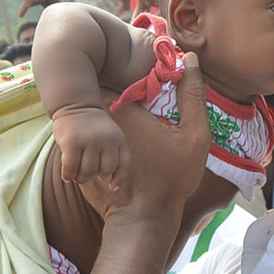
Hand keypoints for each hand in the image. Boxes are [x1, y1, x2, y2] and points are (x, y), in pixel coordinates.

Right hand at [51, 106, 131, 187]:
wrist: (75, 105)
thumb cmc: (93, 128)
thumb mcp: (110, 137)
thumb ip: (112, 156)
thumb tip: (110, 184)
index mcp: (119, 140)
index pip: (124, 165)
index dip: (119, 179)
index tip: (111, 186)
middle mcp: (106, 141)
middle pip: (105, 171)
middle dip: (96, 177)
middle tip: (86, 175)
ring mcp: (89, 142)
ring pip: (88, 171)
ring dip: (81, 178)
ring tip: (77, 177)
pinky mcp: (71, 143)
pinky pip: (71, 167)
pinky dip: (68, 175)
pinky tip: (66, 176)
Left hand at [78, 53, 211, 224]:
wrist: (142, 216)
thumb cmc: (171, 177)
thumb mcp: (195, 136)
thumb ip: (192, 95)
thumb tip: (190, 58)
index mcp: (121, 105)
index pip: (113, 66)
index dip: (129, 66)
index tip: (149, 76)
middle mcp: (96, 115)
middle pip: (102, 83)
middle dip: (117, 82)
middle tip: (143, 99)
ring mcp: (83, 133)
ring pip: (94, 105)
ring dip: (108, 105)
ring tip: (134, 121)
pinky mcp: (77, 149)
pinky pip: (87, 126)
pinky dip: (100, 126)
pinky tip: (125, 141)